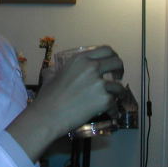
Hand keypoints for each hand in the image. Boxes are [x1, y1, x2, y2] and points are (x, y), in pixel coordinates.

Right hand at [7, 45, 124, 160]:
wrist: (49, 116)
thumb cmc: (47, 97)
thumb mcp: (49, 77)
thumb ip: (54, 71)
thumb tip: (51, 70)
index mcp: (80, 59)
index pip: (106, 50)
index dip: (112, 56)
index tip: (112, 64)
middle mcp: (92, 67)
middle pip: (117, 62)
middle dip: (120, 70)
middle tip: (117, 78)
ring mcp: (99, 83)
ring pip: (119, 86)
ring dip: (118, 93)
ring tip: (114, 99)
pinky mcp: (104, 100)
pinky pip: (115, 104)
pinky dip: (114, 111)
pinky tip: (111, 114)